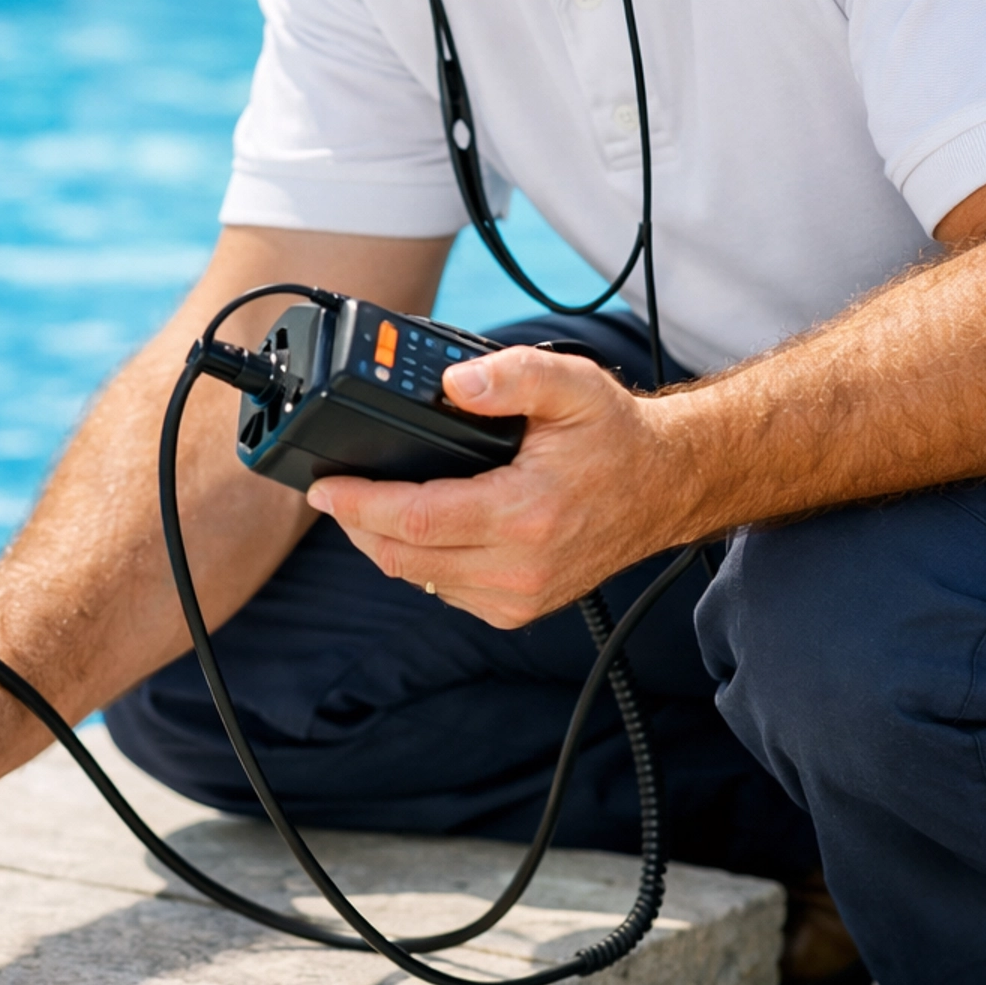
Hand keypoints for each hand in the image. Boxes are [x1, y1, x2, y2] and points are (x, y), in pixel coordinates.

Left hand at [306, 346, 692, 625]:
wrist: (664, 487)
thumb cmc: (614, 437)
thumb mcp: (571, 385)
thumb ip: (510, 375)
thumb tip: (453, 381)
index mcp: (524, 514)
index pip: (412, 520)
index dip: (356, 503)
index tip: (322, 485)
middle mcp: (519, 567)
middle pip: (402, 556)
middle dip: (357, 523)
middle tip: (333, 490)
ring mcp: (518, 596)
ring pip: (418, 578)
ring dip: (384, 544)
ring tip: (368, 505)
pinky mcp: (517, 609)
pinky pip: (444, 589)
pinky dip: (419, 561)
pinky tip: (415, 528)